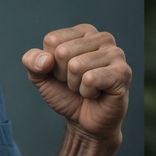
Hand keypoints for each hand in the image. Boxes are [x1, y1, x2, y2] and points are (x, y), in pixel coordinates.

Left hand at [23, 24, 129, 142]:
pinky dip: (87, 93)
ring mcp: (116, 54)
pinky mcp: (123, 73)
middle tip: (77, 84)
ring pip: (76, 66)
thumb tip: (46, 60)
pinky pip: (90, 79)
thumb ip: (32, 61)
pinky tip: (97, 94)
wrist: (85, 123)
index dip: (51, 64)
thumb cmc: (67, 95)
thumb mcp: (41, 77)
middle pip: (63, 52)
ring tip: (88, 89)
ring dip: (76, 86)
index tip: (65, 74)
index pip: (52, 40)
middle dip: (64, 76)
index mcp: (84, 32)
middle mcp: (103, 38)